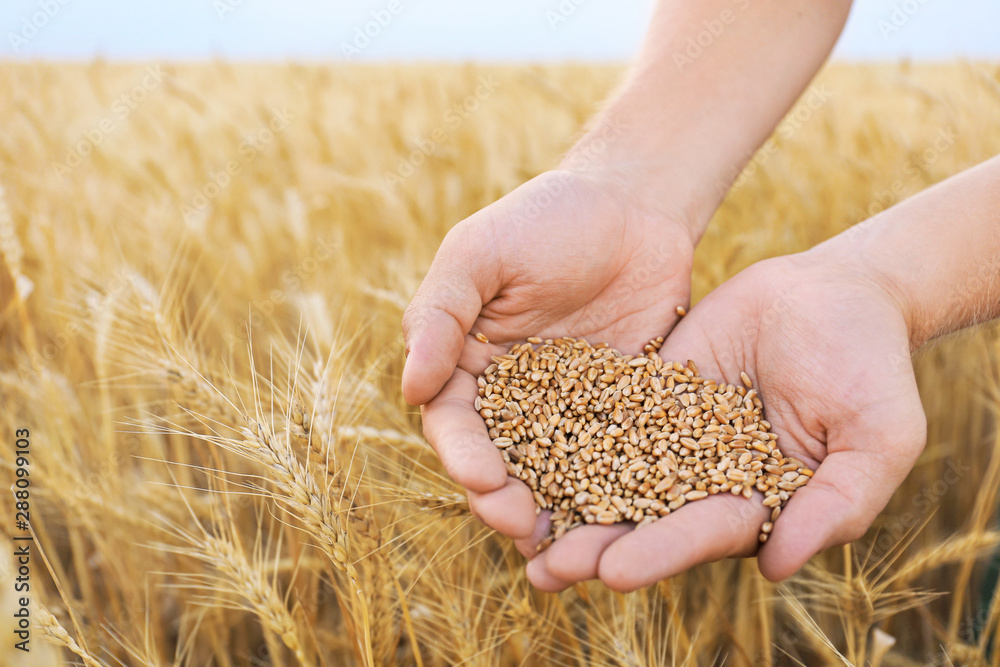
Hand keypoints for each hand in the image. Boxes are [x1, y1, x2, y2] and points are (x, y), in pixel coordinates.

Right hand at [402, 168, 698, 555]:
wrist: (634, 205)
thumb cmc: (546, 219)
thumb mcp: (480, 253)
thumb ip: (440, 315)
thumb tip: (409, 389)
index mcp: (467, 361)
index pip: (454, 421)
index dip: (462, 455)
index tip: (480, 479)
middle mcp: (513, 394)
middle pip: (500, 459)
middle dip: (503, 497)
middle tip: (520, 525)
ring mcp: (570, 407)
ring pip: (553, 471)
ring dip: (553, 508)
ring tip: (564, 546)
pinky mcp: (623, 410)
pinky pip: (615, 457)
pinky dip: (612, 489)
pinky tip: (621, 519)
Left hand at [525, 250, 926, 589]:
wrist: (836, 291)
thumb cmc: (870, 364)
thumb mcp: (878, 437)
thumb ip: (837, 504)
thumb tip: (778, 566)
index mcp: (756, 500)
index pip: (704, 533)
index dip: (661, 552)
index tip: (616, 570)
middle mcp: (705, 476)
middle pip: (645, 516)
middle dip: (596, 543)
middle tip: (546, 569)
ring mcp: (672, 433)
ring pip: (611, 470)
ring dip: (566, 500)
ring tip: (514, 524)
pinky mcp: (648, 391)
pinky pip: (603, 410)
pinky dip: (564, 431)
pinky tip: (520, 447)